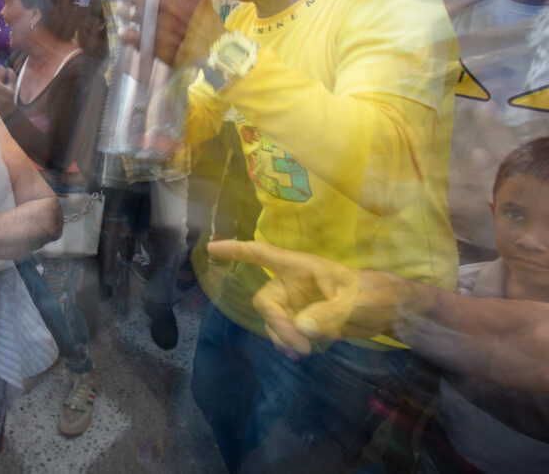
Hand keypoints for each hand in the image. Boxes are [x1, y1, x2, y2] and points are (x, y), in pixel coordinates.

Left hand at [107, 0, 212, 65]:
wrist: (212, 46)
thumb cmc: (202, 18)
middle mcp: (159, 2)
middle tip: (132, 0)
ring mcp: (153, 22)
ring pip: (124, 12)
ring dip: (126, 13)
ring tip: (134, 16)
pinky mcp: (149, 42)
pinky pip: (126, 34)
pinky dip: (125, 33)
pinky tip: (129, 32)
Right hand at [206, 240, 415, 357]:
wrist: (389, 313)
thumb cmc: (374, 295)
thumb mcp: (354, 302)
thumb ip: (327, 314)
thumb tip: (300, 328)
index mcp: (300, 266)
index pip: (262, 254)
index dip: (236, 250)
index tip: (212, 248)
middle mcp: (292, 283)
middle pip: (266, 302)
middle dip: (278, 326)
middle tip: (301, 347)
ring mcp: (296, 302)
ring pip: (273, 321)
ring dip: (285, 338)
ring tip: (307, 352)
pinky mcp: (304, 319)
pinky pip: (286, 332)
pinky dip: (294, 342)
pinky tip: (313, 348)